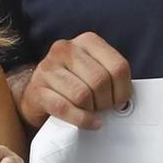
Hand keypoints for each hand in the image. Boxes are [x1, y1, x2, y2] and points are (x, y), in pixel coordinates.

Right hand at [17, 32, 132, 129]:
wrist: (40, 95)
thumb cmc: (74, 84)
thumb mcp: (95, 71)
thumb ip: (112, 78)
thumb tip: (125, 101)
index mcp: (87, 41)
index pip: (118, 67)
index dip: (123, 90)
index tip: (118, 100)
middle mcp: (65, 49)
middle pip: (100, 81)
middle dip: (106, 102)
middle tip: (102, 108)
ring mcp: (47, 68)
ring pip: (83, 95)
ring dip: (92, 110)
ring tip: (91, 111)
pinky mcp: (36, 89)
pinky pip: (64, 107)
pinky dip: (81, 119)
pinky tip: (88, 122)